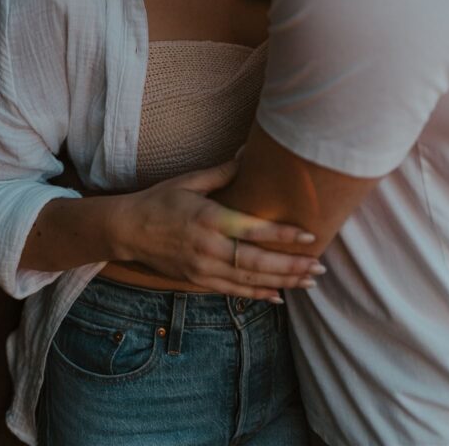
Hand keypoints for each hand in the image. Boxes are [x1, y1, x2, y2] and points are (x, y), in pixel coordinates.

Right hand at [111, 159, 324, 298]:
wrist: (127, 230)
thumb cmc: (160, 200)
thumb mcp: (189, 180)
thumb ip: (223, 172)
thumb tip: (249, 153)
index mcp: (209, 218)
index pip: (253, 230)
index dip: (283, 236)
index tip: (309, 237)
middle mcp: (209, 247)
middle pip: (257, 261)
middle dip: (291, 266)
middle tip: (320, 267)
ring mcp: (203, 268)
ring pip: (249, 280)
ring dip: (282, 283)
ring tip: (309, 282)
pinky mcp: (198, 280)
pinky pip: (233, 292)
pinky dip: (257, 295)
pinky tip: (278, 297)